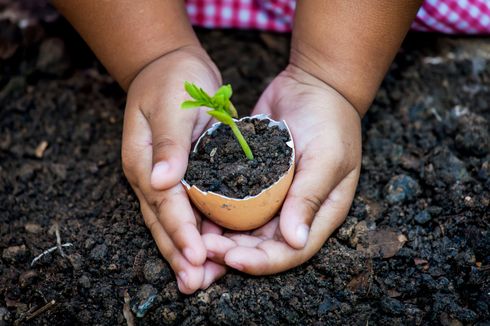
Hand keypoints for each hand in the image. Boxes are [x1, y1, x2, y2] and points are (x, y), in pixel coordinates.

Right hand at [122, 46, 226, 292]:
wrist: (170, 67)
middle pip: (163, 223)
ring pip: (172, 223)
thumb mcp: (172, 105)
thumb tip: (160, 181)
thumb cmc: (172, 80)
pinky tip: (211, 251)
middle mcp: (150, 176)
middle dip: (179, 255)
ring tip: (200, 280)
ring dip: (185, 252)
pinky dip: (197, 232)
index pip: (164, 203)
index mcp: (144, 162)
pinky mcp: (180, 176)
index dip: (180, 231)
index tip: (196, 256)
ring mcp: (162, 179)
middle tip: (194, 284)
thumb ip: (169, 144)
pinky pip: (187, 210)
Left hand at [204, 65, 361, 273]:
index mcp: (318, 214)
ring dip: (220, 236)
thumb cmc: (330, 120)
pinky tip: (194, 210)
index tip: (231, 259)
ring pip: (244, 228)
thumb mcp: (326, 158)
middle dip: (233, 253)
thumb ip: (310, 198)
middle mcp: (293, 211)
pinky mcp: (252, 178)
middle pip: (262, 245)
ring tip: (193, 237)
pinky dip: (215, 208)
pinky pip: (232, 200)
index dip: (261, 262)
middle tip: (202, 248)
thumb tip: (295, 241)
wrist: (313, 84)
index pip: (291, 252)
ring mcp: (272, 196)